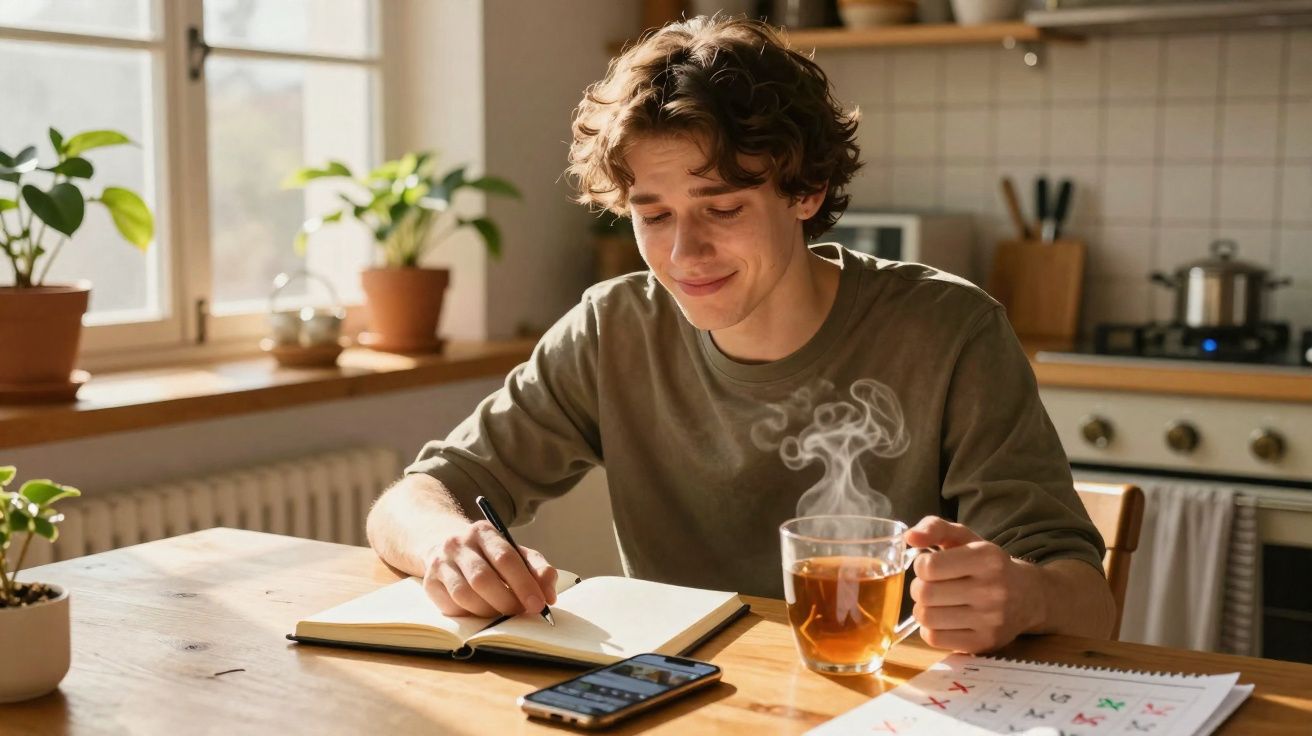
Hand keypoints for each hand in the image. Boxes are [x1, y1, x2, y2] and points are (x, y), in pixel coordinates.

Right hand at [421, 520, 558, 617]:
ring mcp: (440, 563)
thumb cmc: (488, 554)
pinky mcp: (429, 583)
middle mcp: (458, 544)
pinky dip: (470, 614)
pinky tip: (481, 611)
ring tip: (502, 614)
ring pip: (465, 596)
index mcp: (483, 531)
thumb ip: (537, 569)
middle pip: (483, 579)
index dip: (524, 583)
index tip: (539, 604)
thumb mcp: (514, 552)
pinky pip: (451, 606)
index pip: (506, 558)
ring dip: (489, 611)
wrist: (443, 545)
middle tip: (522, 612)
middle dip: (507, 601)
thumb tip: (549, 595)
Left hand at [905, 516, 1044, 652]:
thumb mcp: (965, 538)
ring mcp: (990, 621)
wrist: (1029, 597)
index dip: (921, 565)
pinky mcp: (983, 643)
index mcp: (987, 558)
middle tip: (931, 586)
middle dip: (919, 587)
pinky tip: (944, 619)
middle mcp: (992, 590)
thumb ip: (935, 528)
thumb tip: (910, 537)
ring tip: (937, 602)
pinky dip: (931, 628)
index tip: (931, 566)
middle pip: (924, 593)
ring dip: (923, 609)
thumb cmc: (988, 564)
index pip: (929, 566)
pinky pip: (934, 639)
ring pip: (926, 618)